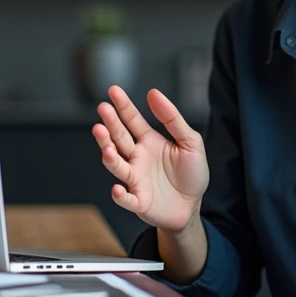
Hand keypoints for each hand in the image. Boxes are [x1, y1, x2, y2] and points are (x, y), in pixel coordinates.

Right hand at [92, 86, 209, 233]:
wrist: (192, 206)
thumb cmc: (190, 173)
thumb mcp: (190, 142)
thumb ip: (172, 118)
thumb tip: (153, 93)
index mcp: (148, 141)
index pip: (132, 120)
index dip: (123, 106)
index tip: (113, 90)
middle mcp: (136, 158)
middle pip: (119, 138)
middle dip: (110, 124)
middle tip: (103, 109)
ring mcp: (135, 179)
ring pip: (117, 165)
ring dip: (109, 156)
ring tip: (106, 146)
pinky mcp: (138, 201)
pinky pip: (126, 198)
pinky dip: (120, 195)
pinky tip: (117, 188)